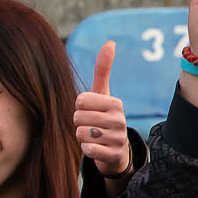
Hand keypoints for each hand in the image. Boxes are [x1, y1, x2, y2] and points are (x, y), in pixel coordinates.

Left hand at [75, 40, 131, 177]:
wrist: (116, 151)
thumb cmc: (104, 118)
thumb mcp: (103, 94)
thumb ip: (103, 69)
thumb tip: (110, 42)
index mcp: (116, 103)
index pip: (80, 101)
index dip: (79, 108)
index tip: (90, 112)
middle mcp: (120, 120)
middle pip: (78, 118)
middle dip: (79, 123)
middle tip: (91, 126)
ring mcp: (118, 139)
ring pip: (81, 134)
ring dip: (82, 137)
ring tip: (94, 137)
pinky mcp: (114, 155)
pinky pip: (87, 150)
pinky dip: (87, 150)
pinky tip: (96, 148)